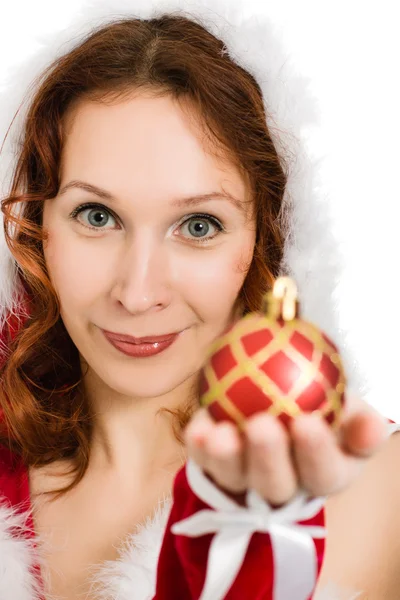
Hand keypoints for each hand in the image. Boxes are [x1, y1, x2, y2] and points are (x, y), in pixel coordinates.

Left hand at [184, 395, 387, 505]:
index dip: (316, 454)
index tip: (308, 423)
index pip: (324, 474)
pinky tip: (197, 426)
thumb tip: (376, 426)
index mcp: (324, 475)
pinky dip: (197, 445)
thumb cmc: (322, 406)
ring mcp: (244, 480)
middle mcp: (284, 487)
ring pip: (234, 478)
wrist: (279, 401)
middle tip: (262, 425)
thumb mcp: (348, 409)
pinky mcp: (212, 466)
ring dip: (226, 458)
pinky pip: (202, 460)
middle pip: (275, 484)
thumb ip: (360, 420)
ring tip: (220, 434)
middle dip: (268, 459)